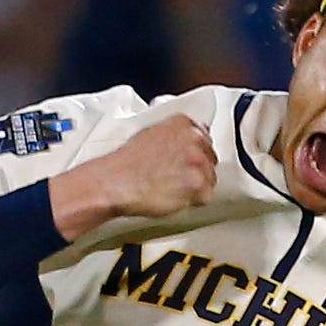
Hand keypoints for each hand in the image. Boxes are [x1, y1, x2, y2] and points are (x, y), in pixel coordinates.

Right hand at [46, 115, 220, 236]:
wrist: (116, 182)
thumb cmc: (126, 163)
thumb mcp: (149, 134)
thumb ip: (174, 136)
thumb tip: (187, 141)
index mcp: (182, 123)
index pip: (204, 137)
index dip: (194, 154)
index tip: (184, 163)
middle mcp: (193, 138)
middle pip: (210, 158)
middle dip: (197, 170)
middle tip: (176, 179)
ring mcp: (198, 160)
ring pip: (210, 178)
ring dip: (195, 187)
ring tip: (172, 189)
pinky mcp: (198, 184)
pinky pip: (206, 197)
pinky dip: (193, 202)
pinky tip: (174, 198)